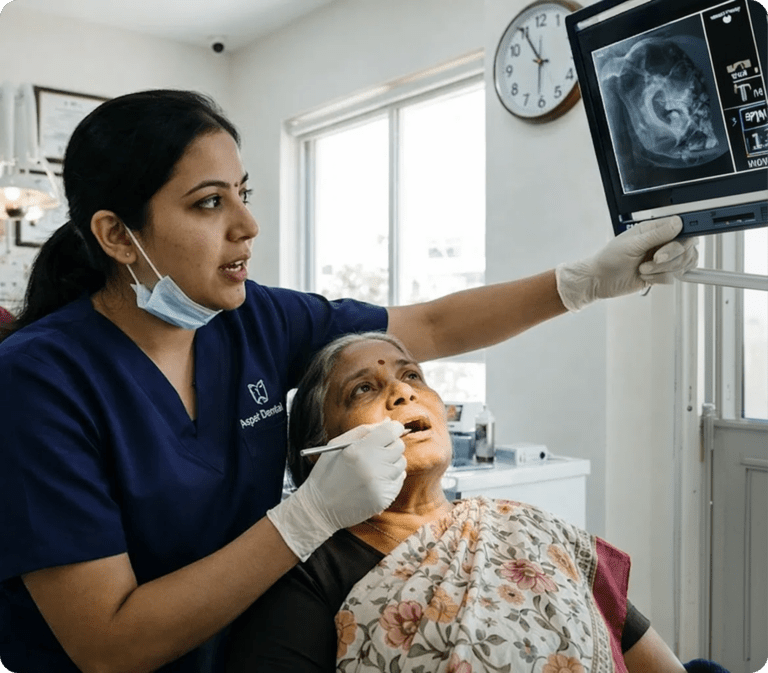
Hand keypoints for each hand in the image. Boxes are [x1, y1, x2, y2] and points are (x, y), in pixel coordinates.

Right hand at [267, 419, 406, 560]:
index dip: (394, 427)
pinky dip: (390, 478)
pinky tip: (374, 480)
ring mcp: (380, 485)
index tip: (392, 429)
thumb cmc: (327, 472)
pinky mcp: (385, 498)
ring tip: (372, 467)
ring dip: (390, 462)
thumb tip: (388, 421)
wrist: (320, 507)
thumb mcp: (338, 444)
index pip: (391, 431)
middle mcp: (373, 467)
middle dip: (390, 444)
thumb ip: (365, 430)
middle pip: (399, 446)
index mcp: (360, 450)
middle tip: (377, 450)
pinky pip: (399, 480)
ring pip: (401, 463)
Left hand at [555, 216, 697, 311]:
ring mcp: (661, 260)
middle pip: (686, 247)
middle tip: (655, 258)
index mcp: (654, 230)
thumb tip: (677, 223)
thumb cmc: (608, 259)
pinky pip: (672, 277)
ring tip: (644, 268)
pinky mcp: (660, 274)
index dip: (685, 236)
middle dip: (672, 256)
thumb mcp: (632, 244)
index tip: (678, 245)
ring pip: (681, 263)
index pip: (682, 228)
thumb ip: (657, 234)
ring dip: (663, 269)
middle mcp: (660, 243)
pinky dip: (659, 279)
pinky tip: (645, 276)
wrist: (599, 281)